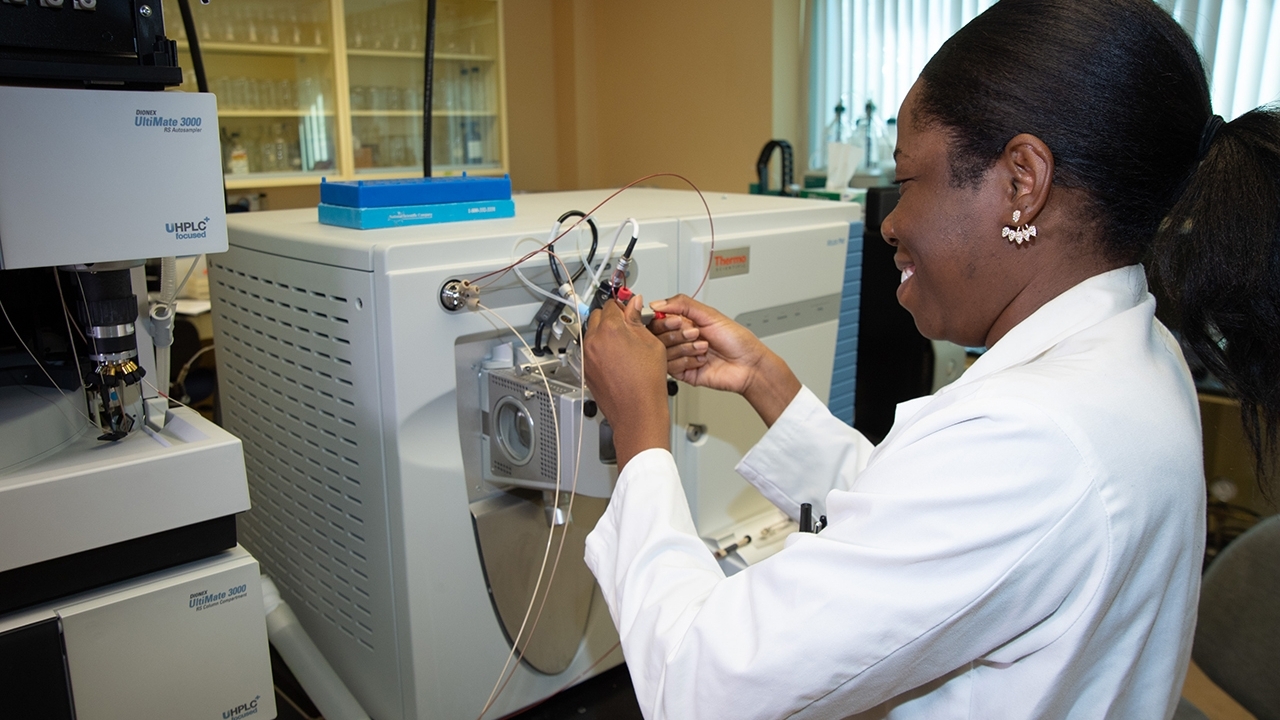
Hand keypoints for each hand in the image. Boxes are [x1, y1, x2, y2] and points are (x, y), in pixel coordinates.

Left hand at [583, 294, 670, 468]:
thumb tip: (634, 305)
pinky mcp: (585, 369)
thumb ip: (637, 320)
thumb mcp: (651, 343)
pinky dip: (600, 350)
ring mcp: (587, 356)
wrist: (637, 412)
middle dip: (611, 318)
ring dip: (604, 334)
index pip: (611, 304)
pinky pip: (590, 351)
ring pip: (592, 334)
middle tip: (627, 327)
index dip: (622, 306)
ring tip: (623, 346)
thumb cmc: (646, 383)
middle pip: (597, 316)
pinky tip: (616, 360)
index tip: (628, 310)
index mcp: (610, 329)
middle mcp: (594, 341)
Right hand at [649, 294, 800, 426]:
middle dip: (677, 334)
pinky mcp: (684, 373)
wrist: (748, 364)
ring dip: (686, 348)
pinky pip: (672, 368)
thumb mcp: (710, 314)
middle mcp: (681, 339)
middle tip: (695, 333)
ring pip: (664, 352)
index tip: (676, 321)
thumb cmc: (736, 340)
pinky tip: (701, 360)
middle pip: (657, 337)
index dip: (662, 321)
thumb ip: (682, 304)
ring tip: (704, 347)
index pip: (658, 320)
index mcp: (685, 323)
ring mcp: (682, 357)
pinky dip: (687, 361)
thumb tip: (657, 303)